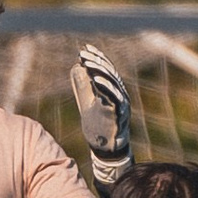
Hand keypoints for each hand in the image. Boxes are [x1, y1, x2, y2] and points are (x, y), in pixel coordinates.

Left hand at [69, 46, 132, 189]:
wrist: (106, 148)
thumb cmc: (98, 125)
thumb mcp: (87, 102)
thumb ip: (83, 86)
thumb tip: (76, 67)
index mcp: (113, 90)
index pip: (106, 69)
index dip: (97, 57)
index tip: (85, 48)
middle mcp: (120, 94)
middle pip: (110, 73)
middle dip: (96, 62)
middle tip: (84, 54)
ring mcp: (121, 104)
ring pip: (113, 83)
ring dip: (100, 72)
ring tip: (88, 64)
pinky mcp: (120, 114)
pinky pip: (114, 98)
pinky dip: (106, 87)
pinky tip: (96, 80)